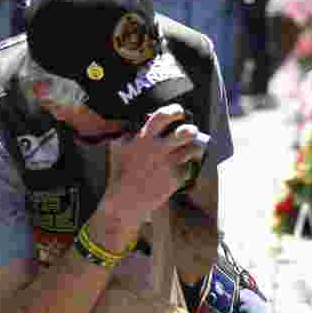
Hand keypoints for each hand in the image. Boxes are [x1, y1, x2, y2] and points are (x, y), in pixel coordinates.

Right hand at [102, 105, 206, 229]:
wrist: (125, 201)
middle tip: (190, 131)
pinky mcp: (176, 179)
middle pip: (187, 132)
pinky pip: (189, 167)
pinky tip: (178, 169)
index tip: (179, 111)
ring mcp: (168, 164)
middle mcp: (158, 149)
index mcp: (144, 139)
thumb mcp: (118, 147)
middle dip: (192, 129)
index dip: (174, 110)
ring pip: (193, 149)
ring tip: (187, 151)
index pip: (162, 116)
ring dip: (192, 148)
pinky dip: (186, 167)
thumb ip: (130, 133)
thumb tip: (140, 121)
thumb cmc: (120, 173)